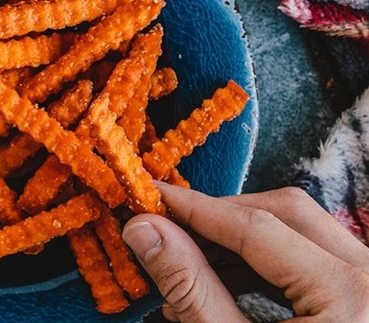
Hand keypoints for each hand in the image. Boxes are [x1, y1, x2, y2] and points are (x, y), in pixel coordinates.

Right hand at [122, 183, 368, 321]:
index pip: (254, 227)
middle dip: (220, 216)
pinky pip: (311, 255)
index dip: (194, 210)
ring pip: (300, 228)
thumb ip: (190, 288)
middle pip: (285, 212)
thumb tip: (145, 232)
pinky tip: (224, 284)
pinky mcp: (363, 295)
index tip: (150, 198)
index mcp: (349, 293)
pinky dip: (264, 261)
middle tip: (170, 229)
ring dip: (240, 238)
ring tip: (190, 267)